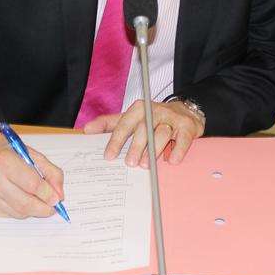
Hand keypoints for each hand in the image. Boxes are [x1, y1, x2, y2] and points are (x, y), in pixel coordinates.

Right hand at [0, 126, 64, 218]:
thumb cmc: (7, 152)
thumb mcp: (32, 154)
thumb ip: (51, 173)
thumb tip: (59, 195)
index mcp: (5, 161)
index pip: (32, 185)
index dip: (48, 194)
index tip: (56, 199)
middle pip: (25, 203)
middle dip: (43, 208)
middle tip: (52, 207)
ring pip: (18, 212)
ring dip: (32, 210)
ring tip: (37, 201)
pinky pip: (9, 214)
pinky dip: (20, 211)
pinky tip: (20, 199)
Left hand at [84, 99, 205, 166]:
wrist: (185, 111)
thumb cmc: (152, 119)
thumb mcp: (130, 118)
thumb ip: (109, 124)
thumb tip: (86, 130)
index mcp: (139, 109)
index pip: (124, 124)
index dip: (116, 140)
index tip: (109, 156)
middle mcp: (155, 111)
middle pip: (143, 129)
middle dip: (135, 147)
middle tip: (129, 163)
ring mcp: (172, 118)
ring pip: (162, 133)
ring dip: (154, 150)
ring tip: (146, 165)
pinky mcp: (188, 127)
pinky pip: (182, 139)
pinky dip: (177, 150)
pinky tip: (172, 161)